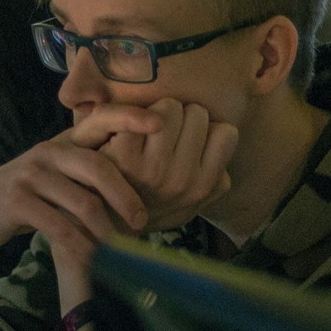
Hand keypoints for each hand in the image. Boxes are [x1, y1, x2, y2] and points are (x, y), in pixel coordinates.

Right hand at [0, 111, 159, 268]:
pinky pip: (59, 226)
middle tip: (144, 222)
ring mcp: (30, 174)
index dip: (130, 117)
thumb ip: (86, 171)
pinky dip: (79, 246)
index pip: (100, 119)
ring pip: (82, 202)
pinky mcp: (16, 200)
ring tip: (122, 250)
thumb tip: (141, 185)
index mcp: (63, 141)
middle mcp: (47, 151)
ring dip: (106, 230)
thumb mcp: (54, 174)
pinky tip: (91, 260)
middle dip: (126, 196)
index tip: (161, 123)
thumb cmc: (26, 197)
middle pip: (99, 167)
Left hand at [82, 98, 237, 232]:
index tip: (189, 141)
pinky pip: (141, 113)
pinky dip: (132, 117)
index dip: (207, 131)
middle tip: (164, 137)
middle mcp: (182, 179)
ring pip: (170, 107)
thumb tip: (225, 136)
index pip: (226, 132)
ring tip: (146, 133)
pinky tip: (124, 135)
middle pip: (197, 113)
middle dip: (182, 117)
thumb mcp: (192, 202)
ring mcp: (153, 168)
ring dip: (157, 111)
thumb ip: (215, 176)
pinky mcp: (124, 155)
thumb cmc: (151, 205)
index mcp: (204, 187)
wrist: (104, 223)